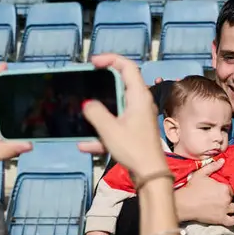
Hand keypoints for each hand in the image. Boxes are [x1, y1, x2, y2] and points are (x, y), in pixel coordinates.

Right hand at [77, 54, 166, 175]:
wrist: (150, 175)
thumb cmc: (135, 150)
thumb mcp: (109, 129)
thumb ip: (95, 113)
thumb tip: (87, 104)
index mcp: (138, 96)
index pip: (127, 67)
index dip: (110, 59)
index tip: (94, 62)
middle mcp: (140, 104)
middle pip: (121, 85)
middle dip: (102, 84)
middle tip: (86, 83)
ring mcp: (138, 118)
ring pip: (116, 107)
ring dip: (99, 111)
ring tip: (82, 113)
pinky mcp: (134, 132)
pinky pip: (115, 126)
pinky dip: (101, 133)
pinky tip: (84, 145)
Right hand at [174, 158, 233, 225]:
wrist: (184, 203)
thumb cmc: (192, 188)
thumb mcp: (201, 174)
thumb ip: (213, 166)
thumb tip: (222, 160)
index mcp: (224, 187)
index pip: (232, 189)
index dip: (228, 190)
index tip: (222, 191)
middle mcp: (227, 198)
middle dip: (229, 198)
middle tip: (222, 199)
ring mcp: (224, 210)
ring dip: (231, 208)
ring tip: (226, 207)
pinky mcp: (220, 219)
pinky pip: (232, 221)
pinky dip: (231, 220)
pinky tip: (228, 217)